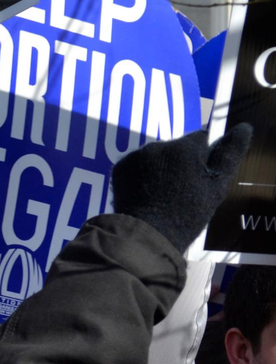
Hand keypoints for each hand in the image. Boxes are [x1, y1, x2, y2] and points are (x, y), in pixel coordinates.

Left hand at [111, 125, 251, 252]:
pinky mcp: (119, 167)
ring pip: (156, 156)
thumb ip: (230, 154)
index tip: (201, 176)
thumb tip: (244, 128)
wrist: (147, 235)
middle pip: (176, 147)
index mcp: (185, 147)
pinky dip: (142, 175)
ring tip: (164, 194)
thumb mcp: (217, 186)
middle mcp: (158, 145)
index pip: (201, 138)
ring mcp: (136, 155)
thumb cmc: (188, 213)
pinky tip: (146, 194)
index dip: (204, 157)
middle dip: (181, 162)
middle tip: (183, 190)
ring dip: (161, 168)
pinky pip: (136, 165)